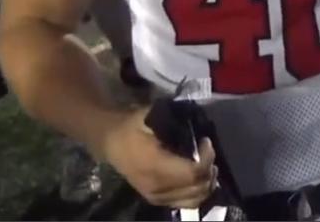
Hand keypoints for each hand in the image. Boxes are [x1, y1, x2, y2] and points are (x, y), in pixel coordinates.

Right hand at [101, 107, 217, 207]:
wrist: (110, 141)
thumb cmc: (132, 127)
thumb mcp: (153, 117)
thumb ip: (176, 124)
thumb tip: (198, 128)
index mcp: (154, 166)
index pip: (193, 172)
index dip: (207, 158)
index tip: (205, 141)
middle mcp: (156, 187)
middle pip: (197, 187)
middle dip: (209, 169)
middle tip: (208, 152)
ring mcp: (156, 197)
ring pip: (195, 199)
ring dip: (206, 182)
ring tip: (206, 164)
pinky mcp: (156, 199)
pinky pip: (186, 203)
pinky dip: (198, 191)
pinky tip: (199, 176)